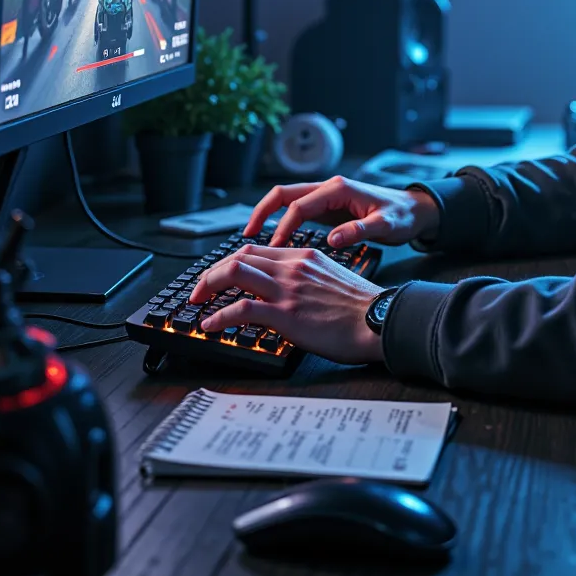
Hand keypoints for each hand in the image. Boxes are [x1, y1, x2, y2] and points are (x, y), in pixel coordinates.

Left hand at [187, 245, 384, 363]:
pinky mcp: (286, 313)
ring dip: (207, 286)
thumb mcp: (332, 280)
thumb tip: (290, 294)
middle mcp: (292, 266)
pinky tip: (210, 325)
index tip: (220, 277)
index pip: (256, 250)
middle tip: (199, 290)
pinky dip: (219, 316)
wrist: (379, 320)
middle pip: (239, 257)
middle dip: (212, 272)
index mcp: (304, 256)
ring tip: (195, 302)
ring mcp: (288, 288)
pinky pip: (242, 309)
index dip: (231, 262)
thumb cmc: (361, 308)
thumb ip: (307, 279)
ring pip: (234, 273)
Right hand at [244, 176, 440, 248]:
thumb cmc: (402, 216)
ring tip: (253, 240)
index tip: (273, 249)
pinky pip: (298, 211)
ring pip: (288, 201)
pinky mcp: (328, 207)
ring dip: (268, 216)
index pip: (300, 205)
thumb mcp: (386, 225)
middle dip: (262, 212)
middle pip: (284, 194)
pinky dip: (282, 222)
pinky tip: (276, 241)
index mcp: (339, 189)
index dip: (283, 226)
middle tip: (245, 237)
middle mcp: (329, 188)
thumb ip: (360, 230)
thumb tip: (333, 239)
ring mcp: (327, 196)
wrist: (415, 210)